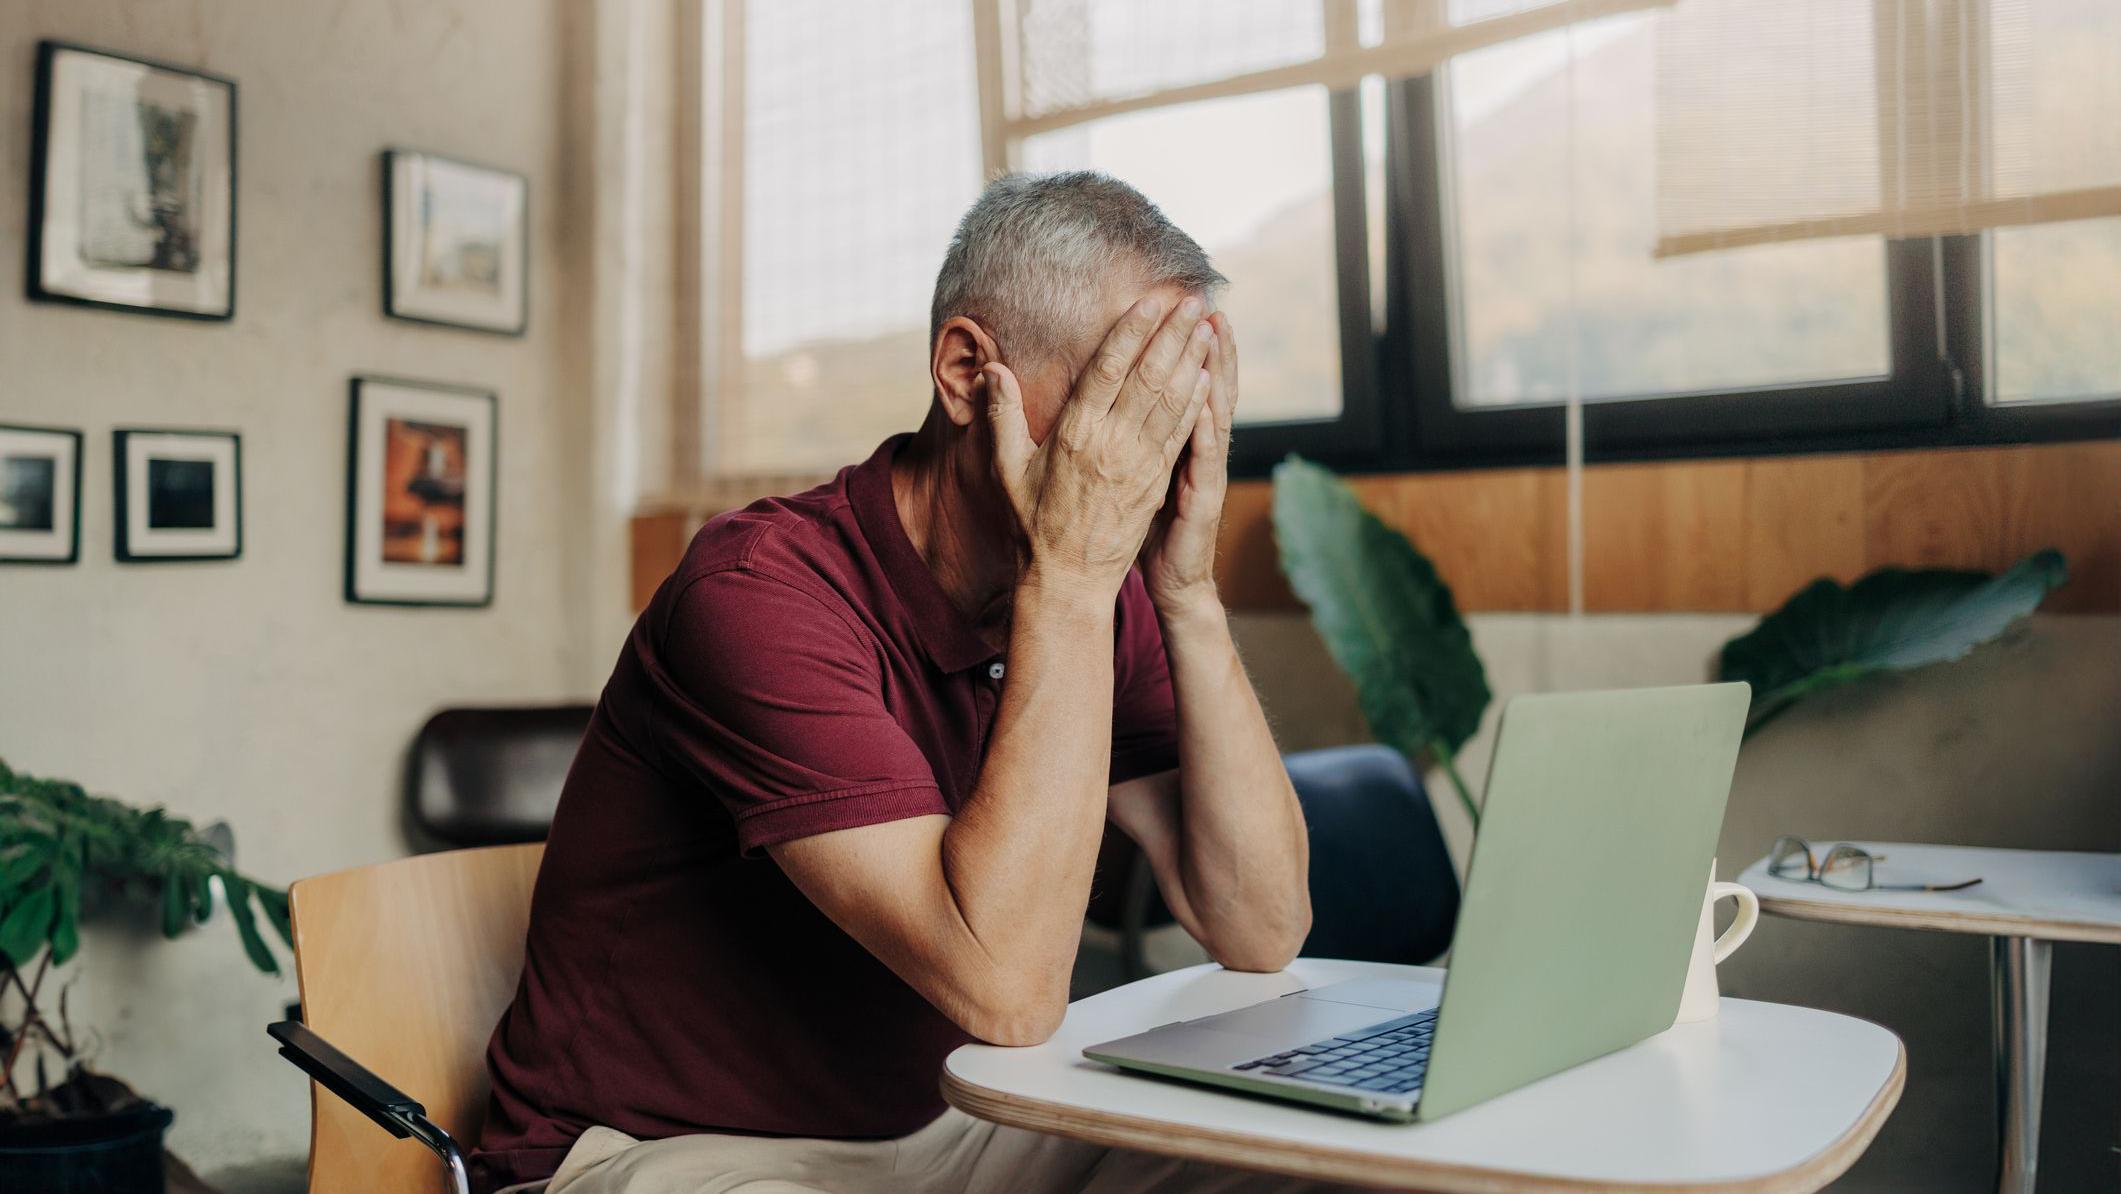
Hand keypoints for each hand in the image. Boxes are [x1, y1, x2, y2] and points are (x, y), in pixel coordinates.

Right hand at [985, 296, 1215, 603]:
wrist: (1068, 580)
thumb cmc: (1031, 523)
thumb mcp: (1006, 469)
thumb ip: (1001, 416)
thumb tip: (991, 368)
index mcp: (1074, 434)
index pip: (1108, 370)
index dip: (1131, 331)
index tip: (1150, 301)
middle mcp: (1111, 444)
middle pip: (1149, 377)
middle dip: (1173, 334)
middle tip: (1193, 300)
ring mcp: (1139, 464)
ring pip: (1171, 401)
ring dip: (1192, 360)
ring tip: (1207, 326)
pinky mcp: (1157, 483)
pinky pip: (1180, 434)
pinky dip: (1196, 402)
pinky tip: (1207, 377)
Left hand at [1140, 311, 1236, 614]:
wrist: (1170, 580)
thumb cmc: (1142, 528)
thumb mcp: (1129, 478)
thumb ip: (1114, 436)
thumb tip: (1094, 401)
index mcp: (1164, 439)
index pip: (1168, 382)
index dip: (1168, 344)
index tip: (1165, 303)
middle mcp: (1188, 448)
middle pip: (1194, 385)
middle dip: (1196, 342)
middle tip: (1199, 299)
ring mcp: (1199, 471)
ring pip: (1208, 411)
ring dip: (1212, 370)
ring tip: (1213, 331)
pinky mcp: (1200, 498)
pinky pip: (1203, 457)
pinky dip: (1206, 427)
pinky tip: (1205, 399)